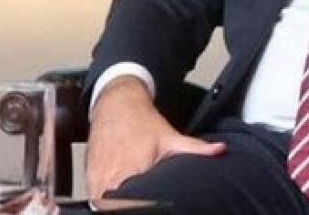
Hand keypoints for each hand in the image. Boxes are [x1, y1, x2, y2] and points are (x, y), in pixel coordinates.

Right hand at [85, 76, 225, 197]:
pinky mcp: (89, 178)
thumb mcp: (170, 137)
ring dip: (115, 203)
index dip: (141, 205)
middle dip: (129, 205)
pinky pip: (94, 197)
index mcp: (130, 171)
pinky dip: (104, 200)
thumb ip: (194, 149)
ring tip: (129, 199)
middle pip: (116, 204)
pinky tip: (116, 198)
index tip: (149, 203)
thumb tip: (219, 151)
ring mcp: (96, 179)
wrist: (114, 104)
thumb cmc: (139, 121)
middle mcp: (109, 178)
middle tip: (144, 200)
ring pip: (102, 203)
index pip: (131, 203)